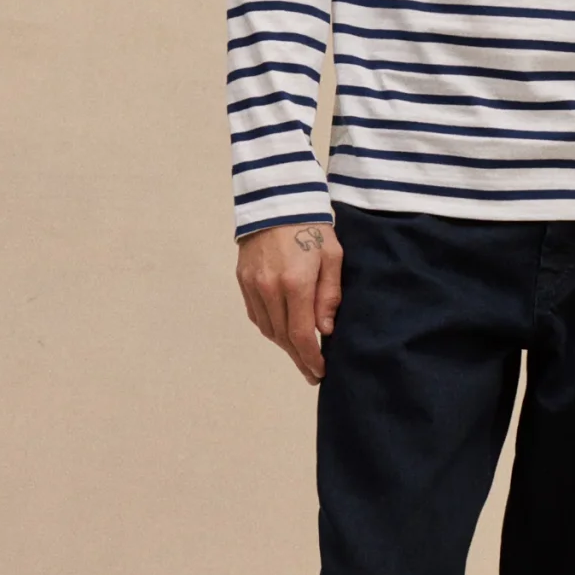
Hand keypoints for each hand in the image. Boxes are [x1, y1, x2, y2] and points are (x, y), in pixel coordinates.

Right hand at [235, 220, 342, 383]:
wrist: (276, 200)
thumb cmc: (312, 226)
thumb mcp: (332, 256)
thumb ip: (329, 295)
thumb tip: (325, 330)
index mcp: (294, 283)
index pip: (300, 334)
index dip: (310, 358)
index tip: (320, 372)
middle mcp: (268, 288)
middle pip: (282, 337)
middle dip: (299, 358)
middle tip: (313, 373)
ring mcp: (252, 285)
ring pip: (267, 329)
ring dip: (284, 345)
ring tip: (300, 354)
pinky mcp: (243, 280)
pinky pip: (256, 315)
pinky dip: (270, 328)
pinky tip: (283, 332)